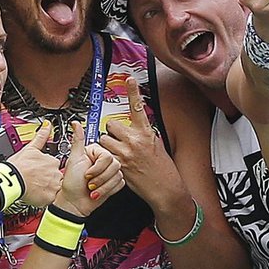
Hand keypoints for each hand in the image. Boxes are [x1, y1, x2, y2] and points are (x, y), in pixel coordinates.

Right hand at [10, 122, 60, 208]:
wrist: (12, 180)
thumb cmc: (18, 166)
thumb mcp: (30, 148)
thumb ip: (41, 137)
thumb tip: (47, 125)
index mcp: (52, 161)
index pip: (53, 165)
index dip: (45, 169)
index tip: (38, 171)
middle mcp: (56, 173)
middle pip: (55, 177)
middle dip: (46, 179)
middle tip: (35, 180)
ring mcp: (53, 186)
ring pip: (53, 188)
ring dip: (45, 188)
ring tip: (34, 187)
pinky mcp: (49, 198)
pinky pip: (49, 199)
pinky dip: (42, 198)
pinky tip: (34, 194)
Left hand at [58, 122, 123, 216]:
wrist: (75, 203)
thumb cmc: (72, 183)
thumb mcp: (74, 160)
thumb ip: (78, 140)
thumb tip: (75, 123)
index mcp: (96, 152)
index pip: (107, 156)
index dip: (97, 167)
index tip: (87, 173)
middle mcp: (104, 161)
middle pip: (114, 165)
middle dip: (100, 178)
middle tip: (89, 182)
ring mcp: (110, 172)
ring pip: (117, 175)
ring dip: (103, 186)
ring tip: (92, 188)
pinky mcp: (114, 182)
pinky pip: (120, 184)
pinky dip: (108, 190)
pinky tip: (99, 191)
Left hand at [102, 76, 172, 203]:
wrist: (164, 188)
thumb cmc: (162, 168)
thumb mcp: (157, 145)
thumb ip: (143, 134)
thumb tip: (136, 127)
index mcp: (146, 133)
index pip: (138, 108)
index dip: (133, 92)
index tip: (130, 79)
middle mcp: (135, 141)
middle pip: (111, 125)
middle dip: (111, 131)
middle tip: (118, 140)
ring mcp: (125, 153)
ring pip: (104, 140)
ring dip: (107, 145)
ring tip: (117, 152)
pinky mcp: (119, 165)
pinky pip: (105, 155)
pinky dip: (106, 157)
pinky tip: (115, 163)